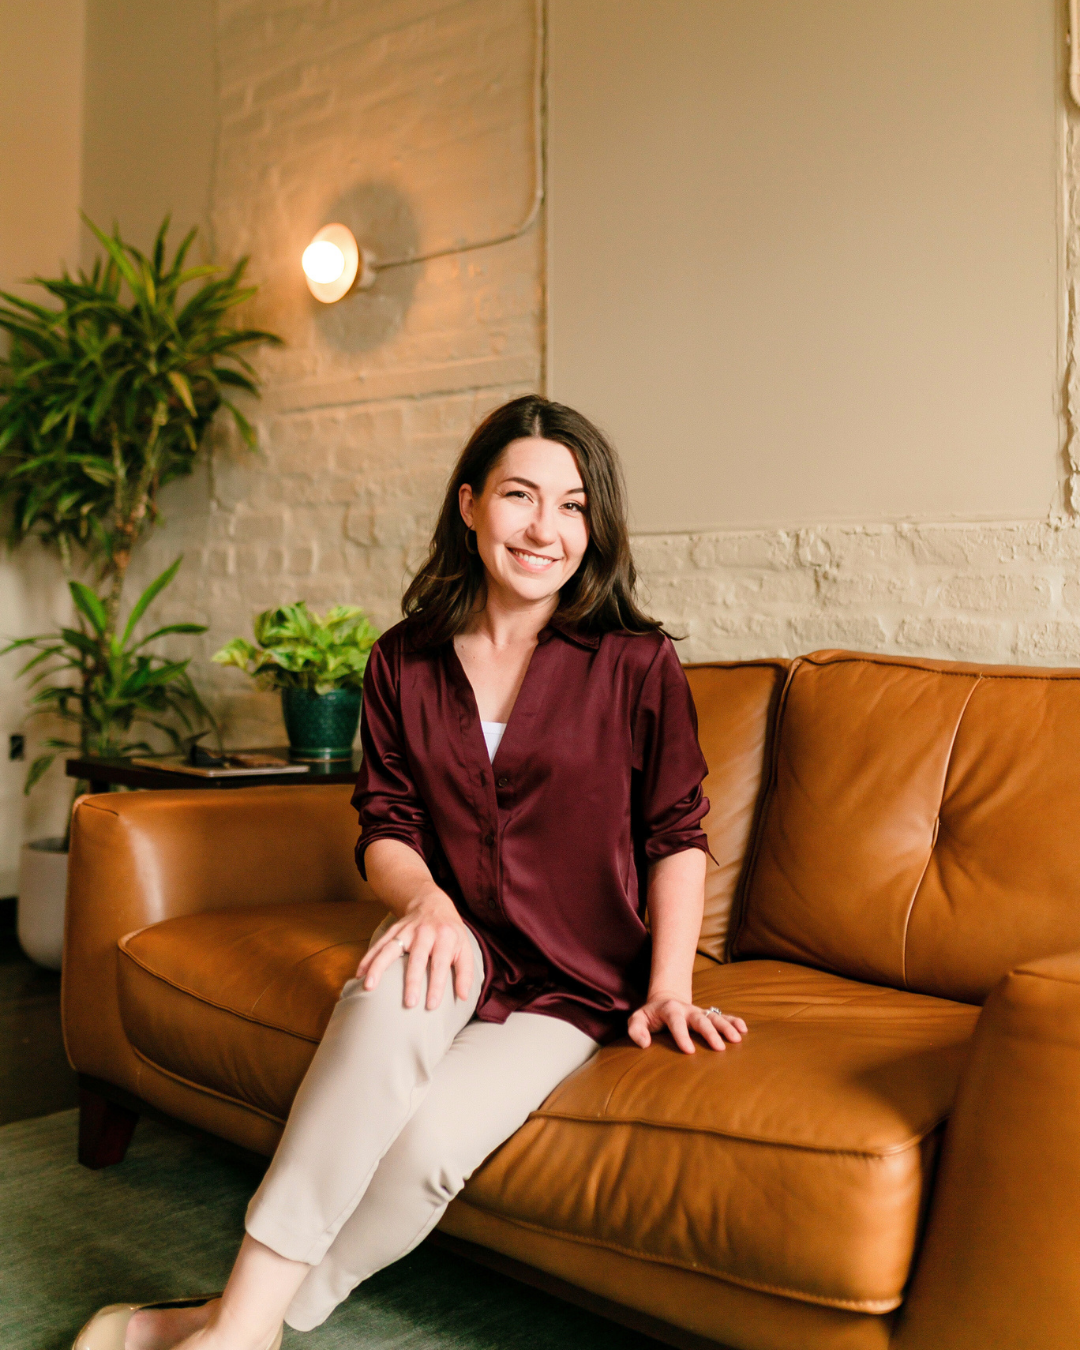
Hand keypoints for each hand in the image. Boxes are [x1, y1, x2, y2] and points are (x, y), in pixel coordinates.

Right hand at [356, 888, 473, 1009]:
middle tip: (409, 1003)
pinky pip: (378, 945)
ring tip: (369, 987)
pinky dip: (368, 959)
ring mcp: (406, 930)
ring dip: (379, 967)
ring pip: (390, 949)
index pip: (441, 963)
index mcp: (445, 937)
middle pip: (417, 958)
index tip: (432, 1005)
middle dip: (412, 980)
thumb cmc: (450, 932)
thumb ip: (465, 972)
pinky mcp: (393, 931)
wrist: (432, 904)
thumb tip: (463, 997)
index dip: (437, 985)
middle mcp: (425, 932)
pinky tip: (359, 975)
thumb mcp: (465, 947)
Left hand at [627, 992, 747, 1053]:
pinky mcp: (708, 1015)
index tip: (689, 1051)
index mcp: (669, 1009)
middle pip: (700, 1019)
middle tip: (719, 1048)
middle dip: (710, 1032)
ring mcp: (699, 1011)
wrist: (664, 1000)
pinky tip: (744, 1030)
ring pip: (714, 1016)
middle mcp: (687, 1009)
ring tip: (737, 1039)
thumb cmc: (650, 1016)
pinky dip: (734, 1021)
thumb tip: (644, 1044)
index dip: (682, 1036)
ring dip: (726, 1027)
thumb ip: (636, 1030)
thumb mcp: (637, 1019)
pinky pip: (723, 1016)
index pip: (676, 1021)